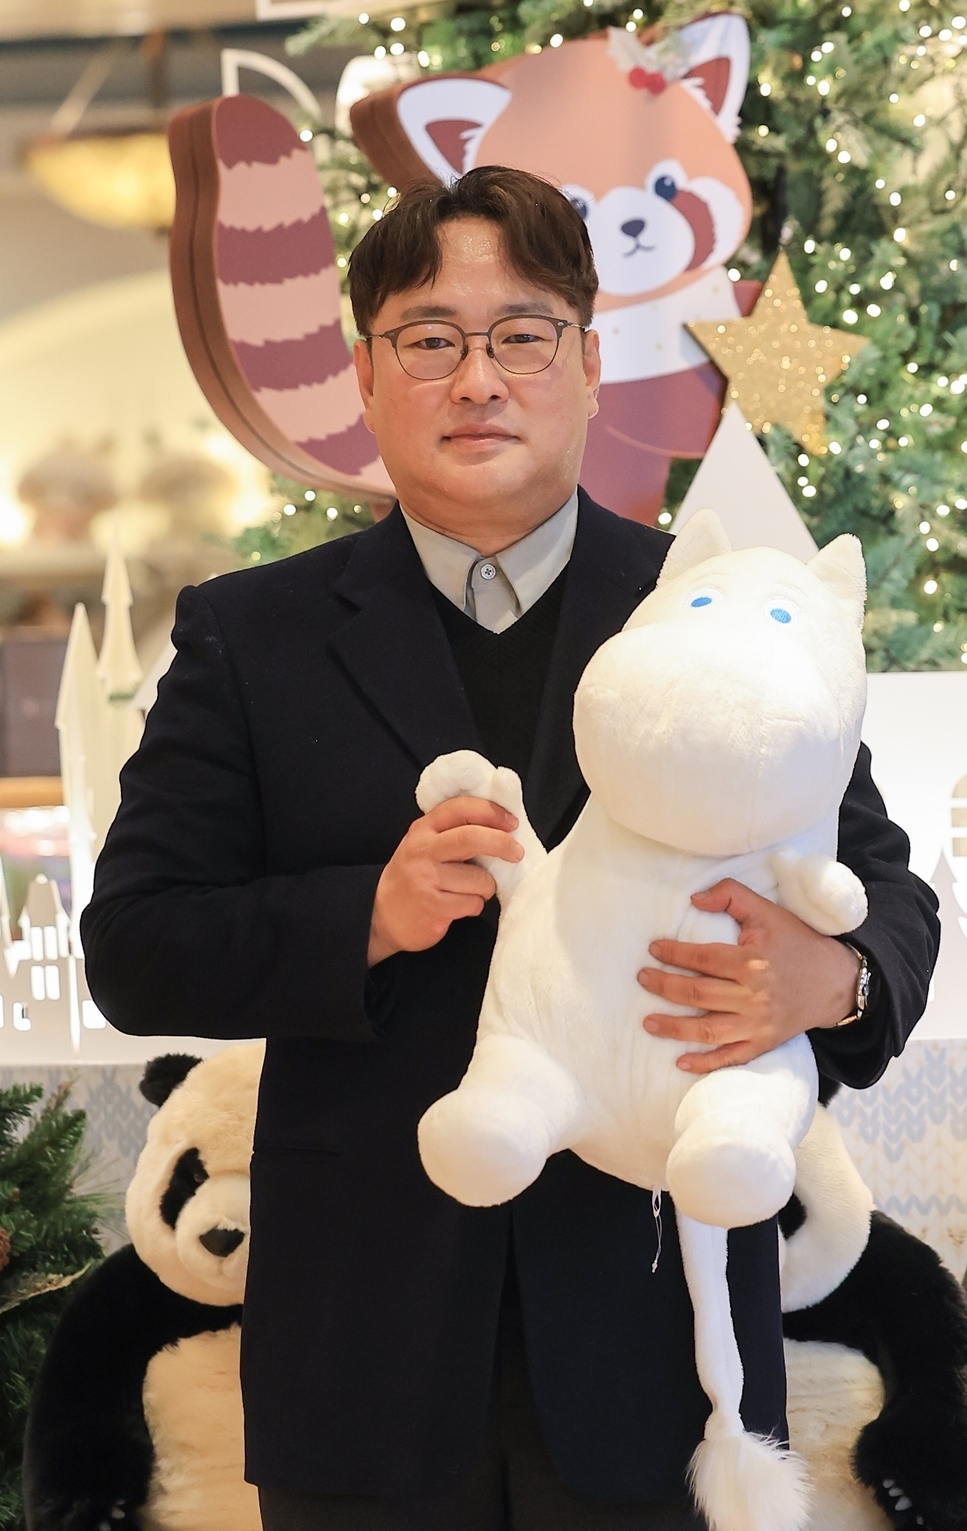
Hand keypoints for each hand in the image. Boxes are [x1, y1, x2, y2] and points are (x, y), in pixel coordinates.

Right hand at [368, 796, 522, 964]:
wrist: (382, 917)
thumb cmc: (414, 877)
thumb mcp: (424, 845)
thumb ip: (454, 831)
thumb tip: (502, 826)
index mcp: (423, 829)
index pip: (461, 809)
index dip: (491, 812)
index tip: (512, 823)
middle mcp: (422, 850)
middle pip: (471, 838)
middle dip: (502, 844)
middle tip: (516, 853)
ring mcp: (426, 879)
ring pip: (480, 879)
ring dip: (484, 888)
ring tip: (466, 891)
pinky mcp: (433, 907)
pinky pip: (473, 903)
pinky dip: (473, 906)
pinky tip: (457, 906)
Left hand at [637, 878, 861, 1073]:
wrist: (836, 981)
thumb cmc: (796, 942)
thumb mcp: (767, 911)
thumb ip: (731, 895)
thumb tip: (694, 899)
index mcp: (752, 962)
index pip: (702, 958)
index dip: (674, 954)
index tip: (654, 950)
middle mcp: (754, 996)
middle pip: (698, 994)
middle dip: (664, 987)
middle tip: (642, 979)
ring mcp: (758, 1024)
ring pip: (708, 1030)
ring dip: (674, 1028)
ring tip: (648, 1022)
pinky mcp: (764, 1043)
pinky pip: (731, 1057)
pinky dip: (705, 1063)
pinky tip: (681, 1061)